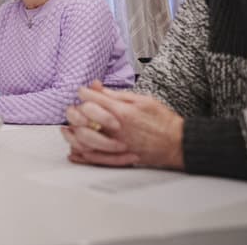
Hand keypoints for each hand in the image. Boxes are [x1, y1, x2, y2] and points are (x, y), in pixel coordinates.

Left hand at [61, 81, 183, 168]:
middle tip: (73, 108)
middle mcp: (117, 129)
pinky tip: (73, 149)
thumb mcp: (142, 100)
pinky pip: (93, 159)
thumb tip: (98, 88)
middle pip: (83, 118)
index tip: (82, 91)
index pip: (92, 99)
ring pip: (84, 140)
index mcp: (122, 112)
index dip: (83, 92)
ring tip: (68, 127)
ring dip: (72, 133)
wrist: (179, 144)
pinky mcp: (119, 158)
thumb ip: (117, 95)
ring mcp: (116, 145)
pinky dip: (80, 155)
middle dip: (73, 111)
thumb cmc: (163, 121)